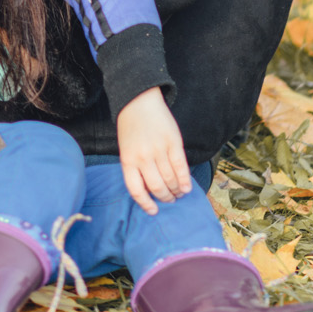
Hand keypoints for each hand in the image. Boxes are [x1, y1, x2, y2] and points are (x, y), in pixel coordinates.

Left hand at [117, 87, 191, 214]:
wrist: (138, 100)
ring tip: (178, 194)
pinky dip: (185, 180)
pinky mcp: (173, 142)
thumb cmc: (131, 126)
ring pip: (170, 179)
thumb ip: (134, 167)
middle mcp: (143, 157)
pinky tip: (186, 187)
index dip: (146, 204)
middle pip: (156, 187)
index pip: (136, 190)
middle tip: (170, 200)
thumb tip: (150, 190)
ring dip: (176, 190)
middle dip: (165, 197)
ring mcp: (159, 149)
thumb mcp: (125, 148)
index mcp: (128, 159)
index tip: (154, 211)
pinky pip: (181, 167)